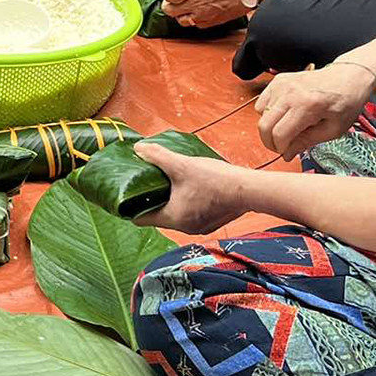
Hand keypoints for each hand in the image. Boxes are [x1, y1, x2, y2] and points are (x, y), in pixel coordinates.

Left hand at [131, 141, 250, 233]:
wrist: (249, 189)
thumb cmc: (215, 179)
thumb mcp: (181, 165)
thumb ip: (158, 157)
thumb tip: (138, 148)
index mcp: (174, 218)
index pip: (142, 219)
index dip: (130, 207)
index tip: (125, 195)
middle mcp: (185, 227)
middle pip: (158, 216)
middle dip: (151, 200)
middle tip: (145, 182)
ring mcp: (200, 226)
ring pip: (175, 214)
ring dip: (169, 200)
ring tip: (165, 181)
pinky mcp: (211, 221)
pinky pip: (190, 213)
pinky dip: (184, 202)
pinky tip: (186, 186)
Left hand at [160, 0, 248, 27]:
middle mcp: (195, 5)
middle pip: (171, 11)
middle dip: (168, 8)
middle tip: (171, 4)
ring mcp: (202, 15)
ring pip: (181, 21)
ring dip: (179, 16)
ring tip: (183, 10)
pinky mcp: (210, 23)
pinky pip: (196, 25)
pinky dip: (193, 21)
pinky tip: (196, 14)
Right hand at [255, 62, 375, 157]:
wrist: (349, 77)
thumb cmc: (345, 103)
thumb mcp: (333, 130)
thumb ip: (306, 142)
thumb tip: (287, 154)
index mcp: (307, 106)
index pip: (279, 134)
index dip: (281, 149)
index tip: (287, 153)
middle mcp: (290, 93)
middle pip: (264, 125)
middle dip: (270, 141)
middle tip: (282, 146)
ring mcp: (282, 84)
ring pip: (260, 113)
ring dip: (269, 125)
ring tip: (286, 128)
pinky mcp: (278, 79)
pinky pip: (262, 101)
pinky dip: (268, 112)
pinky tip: (283, 114)